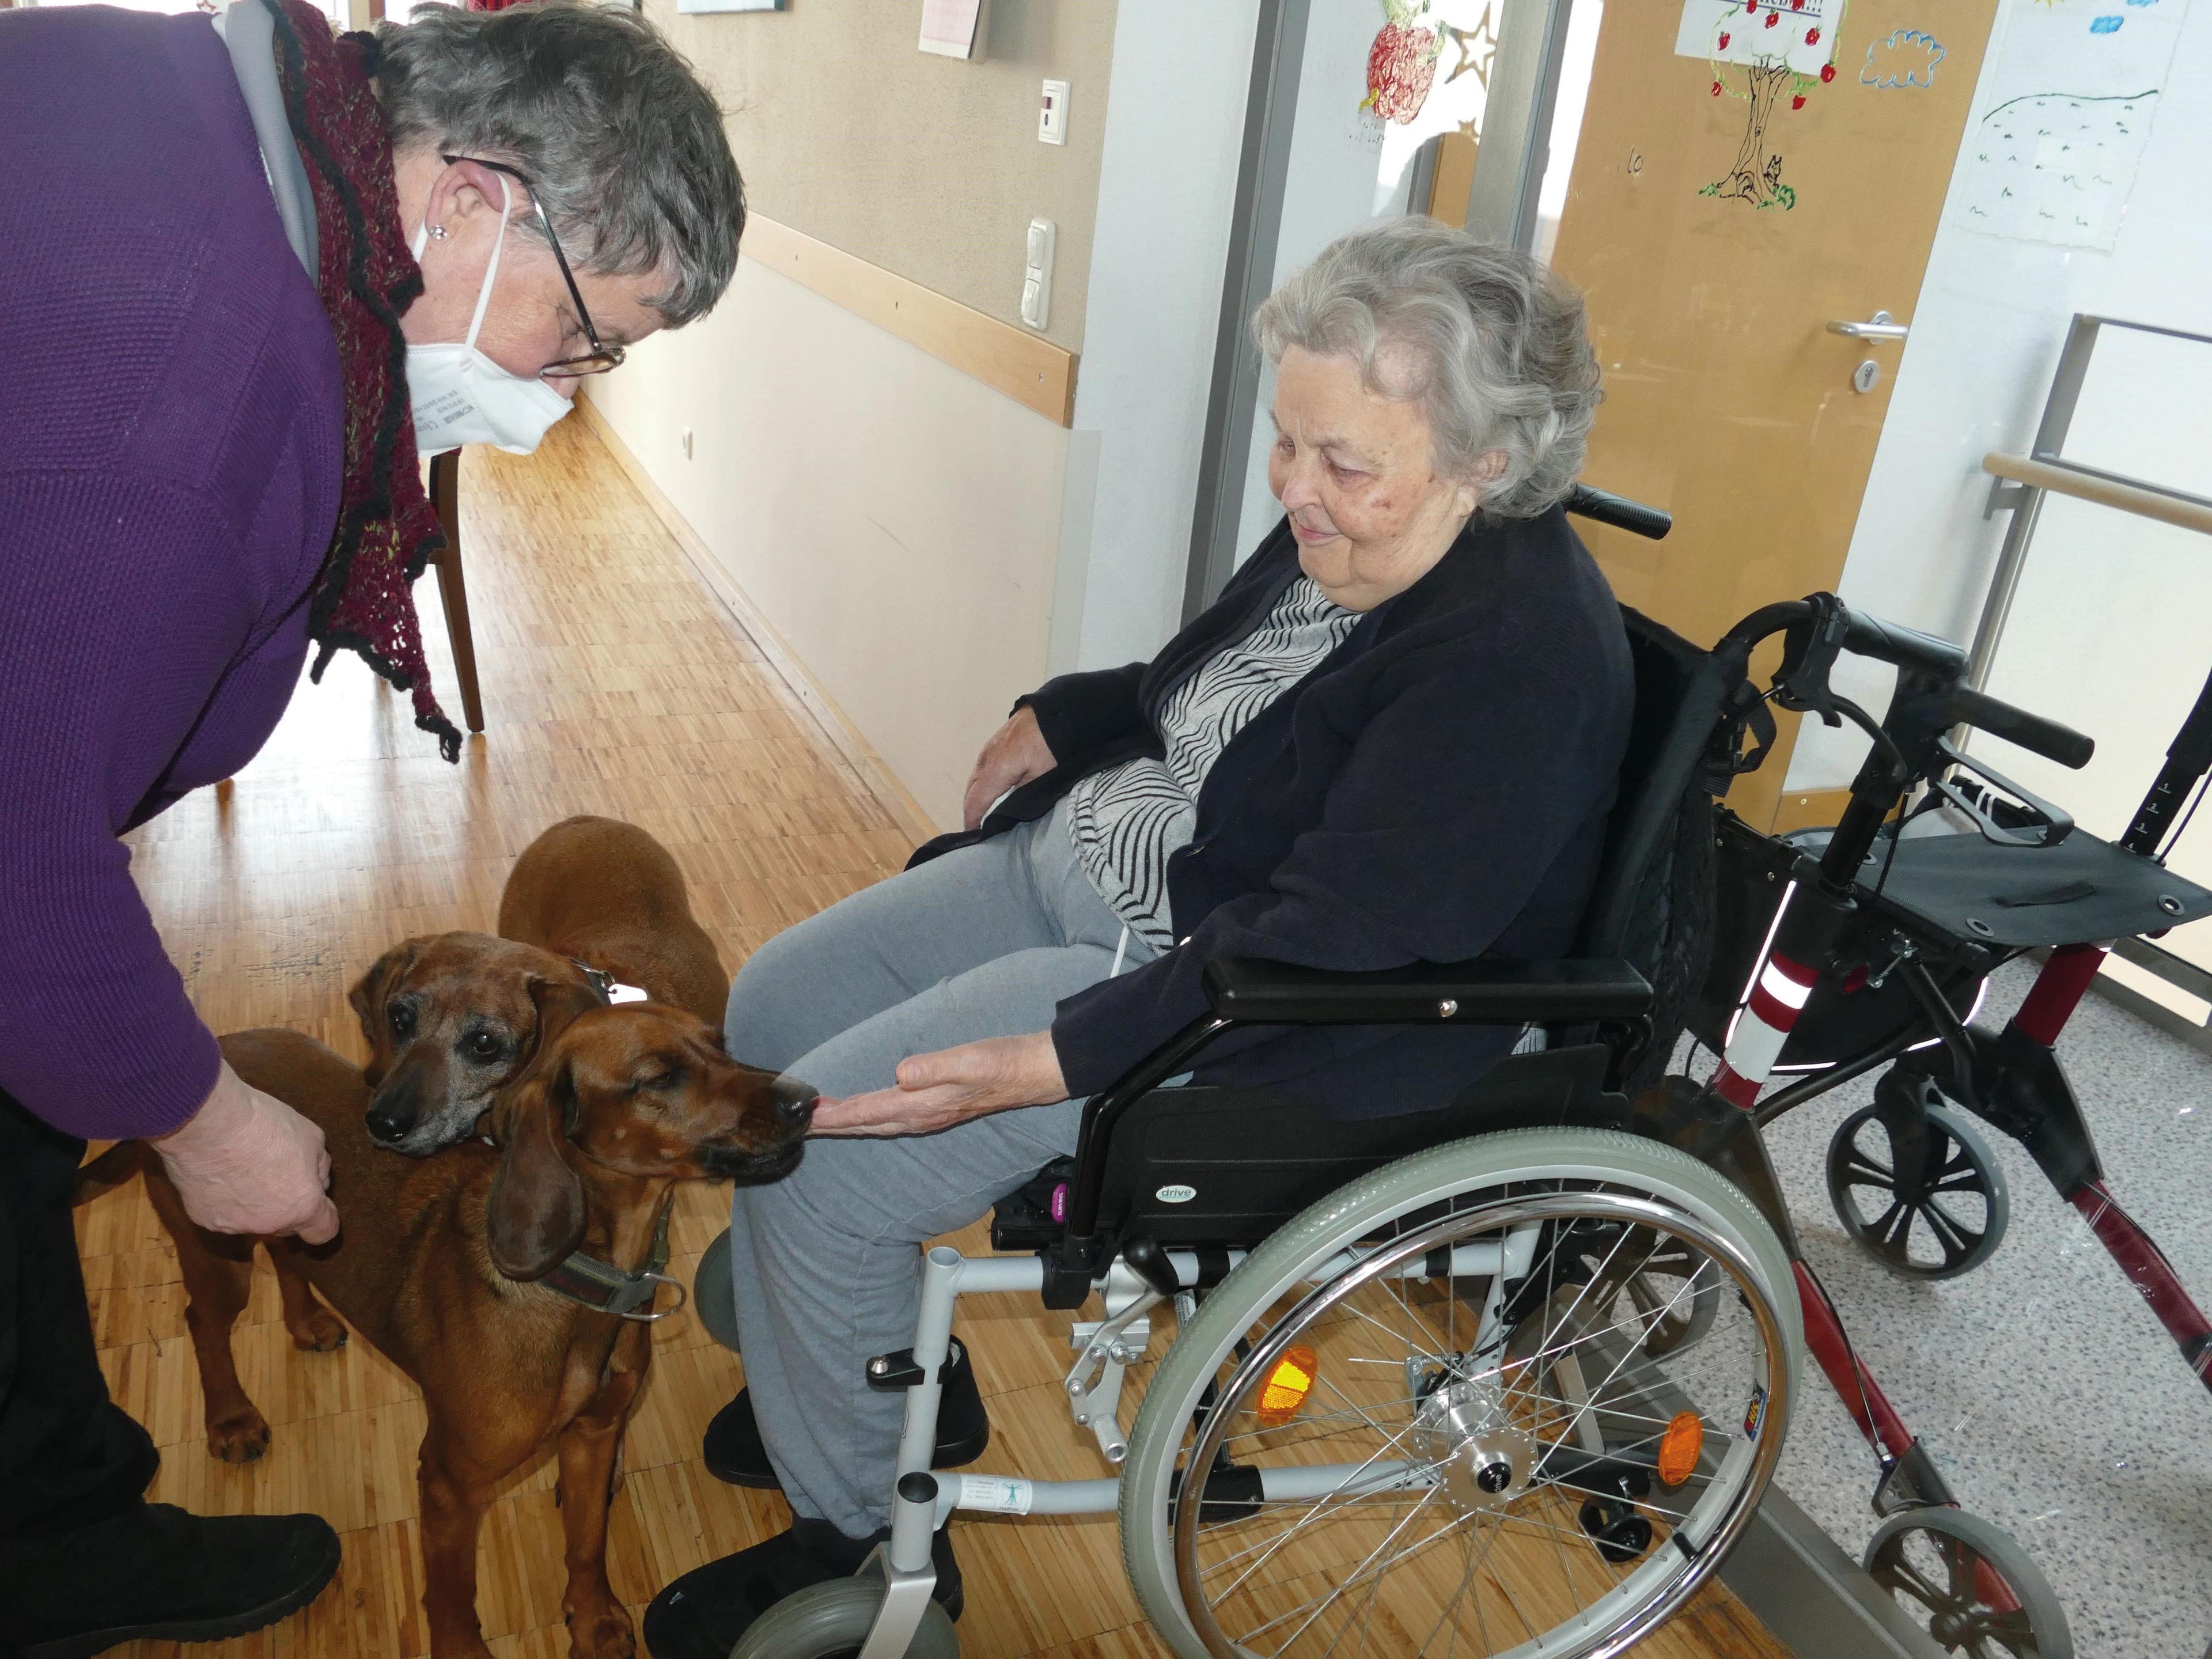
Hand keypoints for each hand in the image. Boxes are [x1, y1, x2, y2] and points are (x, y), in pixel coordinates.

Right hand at [152, 1063, 339, 1242]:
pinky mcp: (203, 1219)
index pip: (323, 1232)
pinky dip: (223, 1197)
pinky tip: (218, 1171)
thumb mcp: (312, 1137)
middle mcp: (269, 1224)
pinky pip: (221, 1212)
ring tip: (242, 1166)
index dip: (323, 1217)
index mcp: (302, 1206)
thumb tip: (316, 1180)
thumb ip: (318, 1166)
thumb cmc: (264, 1125)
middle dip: (287, 1204)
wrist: (208, 1123)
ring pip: (252, 1218)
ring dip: (253, 1201)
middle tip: (275, 1171)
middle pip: (286, 1224)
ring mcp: (234, 1225)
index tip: (317, 1201)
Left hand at [809, 1032, 1066, 1137]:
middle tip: (799, 1123)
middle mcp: (920, 1116)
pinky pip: (889, 1118)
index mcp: (921, 1106)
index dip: (835, 1115)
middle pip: (864, 1124)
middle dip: (832, 1124)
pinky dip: (867, 1116)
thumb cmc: (1001, 1063)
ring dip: (847, 1122)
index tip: (807, 1116)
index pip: (867, 1112)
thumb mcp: (968, 1060)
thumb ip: (933, 1068)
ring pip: (875, 1123)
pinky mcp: (934, 1109)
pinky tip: (863, 1112)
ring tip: (821, 1120)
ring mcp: (927, 1116)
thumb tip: (901, 1074)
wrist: (1031, 1073)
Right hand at [962, 706, 1055, 831]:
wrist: (1059, 710)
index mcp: (994, 771)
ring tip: (983, 812)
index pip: (975, 802)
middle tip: (976, 829)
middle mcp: (985, 759)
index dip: (971, 822)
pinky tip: (992, 788)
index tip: (971, 837)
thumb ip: (1020, 796)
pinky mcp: (997, 741)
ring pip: (976, 777)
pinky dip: (983, 781)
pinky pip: (983, 767)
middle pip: (971, 790)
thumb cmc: (1053, 745)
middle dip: (971, 810)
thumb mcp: (1040, 777)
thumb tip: (1006, 812)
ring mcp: (990, 748)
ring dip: (977, 795)